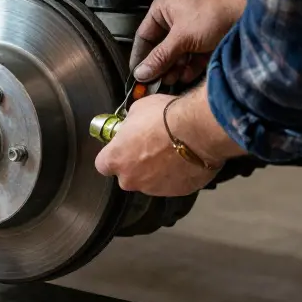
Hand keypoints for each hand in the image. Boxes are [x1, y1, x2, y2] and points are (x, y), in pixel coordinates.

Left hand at [93, 94, 219, 196]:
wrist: (198, 130)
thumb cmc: (165, 117)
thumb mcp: (138, 109)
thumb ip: (130, 124)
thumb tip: (132, 125)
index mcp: (116, 159)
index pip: (103, 165)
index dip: (113, 156)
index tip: (122, 147)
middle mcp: (131, 179)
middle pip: (128, 176)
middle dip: (136, 165)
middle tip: (150, 148)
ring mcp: (154, 188)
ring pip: (150, 182)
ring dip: (157, 171)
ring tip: (172, 152)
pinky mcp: (178, 192)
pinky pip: (173, 184)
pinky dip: (177, 175)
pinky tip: (185, 160)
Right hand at [130, 0, 250, 82]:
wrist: (247, 15)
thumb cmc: (215, 13)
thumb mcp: (181, 38)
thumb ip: (159, 58)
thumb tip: (141, 73)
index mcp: (163, 8)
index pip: (144, 36)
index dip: (140, 57)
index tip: (138, 75)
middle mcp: (174, 17)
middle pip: (160, 48)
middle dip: (160, 66)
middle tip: (155, 82)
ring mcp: (190, 29)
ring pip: (175, 54)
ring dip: (174, 69)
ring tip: (172, 79)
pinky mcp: (204, 40)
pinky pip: (190, 57)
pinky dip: (188, 67)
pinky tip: (187, 76)